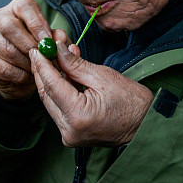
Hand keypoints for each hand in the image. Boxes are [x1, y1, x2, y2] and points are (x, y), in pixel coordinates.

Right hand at [0, 0, 53, 100]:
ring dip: (27, 63)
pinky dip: (19, 75)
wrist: (18, 71)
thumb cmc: (35, 49)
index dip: (37, 23)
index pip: (25, 7)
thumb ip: (57, 38)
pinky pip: (3, 68)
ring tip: (37, 68)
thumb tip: (59, 39)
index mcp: (17, 7)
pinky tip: (27, 75)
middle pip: (10, 27)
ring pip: (8, 50)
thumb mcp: (49, 41)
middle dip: (29, 45)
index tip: (47, 39)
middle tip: (43, 57)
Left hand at [29, 35, 153, 147]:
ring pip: (51, 100)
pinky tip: (63, 72)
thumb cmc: (132, 102)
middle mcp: (69, 129)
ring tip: (57, 55)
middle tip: (43, 48)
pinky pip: (59, 108)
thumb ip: (74, 64)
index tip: (37, 48)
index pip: (51, 84)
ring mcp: (69, 135)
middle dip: (44, 69)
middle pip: (46, 93)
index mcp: (78, 115)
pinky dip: (59, 89)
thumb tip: (57, 49)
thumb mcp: (102, 76)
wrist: (146, 126)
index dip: (42, 64)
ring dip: (51, 77)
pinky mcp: (71, 134)